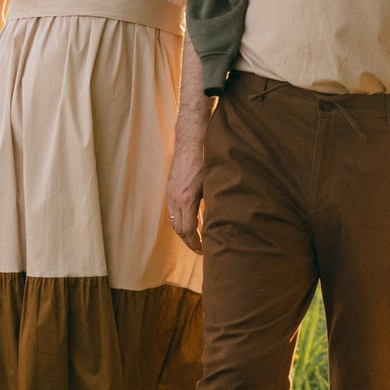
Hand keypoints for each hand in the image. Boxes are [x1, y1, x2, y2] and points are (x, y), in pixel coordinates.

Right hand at [166, 133, 204, 253]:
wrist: (192, 138)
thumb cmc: (207, 158)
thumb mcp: (214, 183)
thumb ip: (213, 203)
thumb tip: (220, 220)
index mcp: (187, 199)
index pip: (188, 230)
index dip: (195, 243)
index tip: (202, 250)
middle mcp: (175, 198)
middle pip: (178, 228)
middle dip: (188, 241)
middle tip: (199, 249)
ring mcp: (170, 193)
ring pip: (173, 220)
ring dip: (182, 232)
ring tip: (193, 238)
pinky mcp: (169, 188)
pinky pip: (171, 211)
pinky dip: (178, 220)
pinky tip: (187, 221)